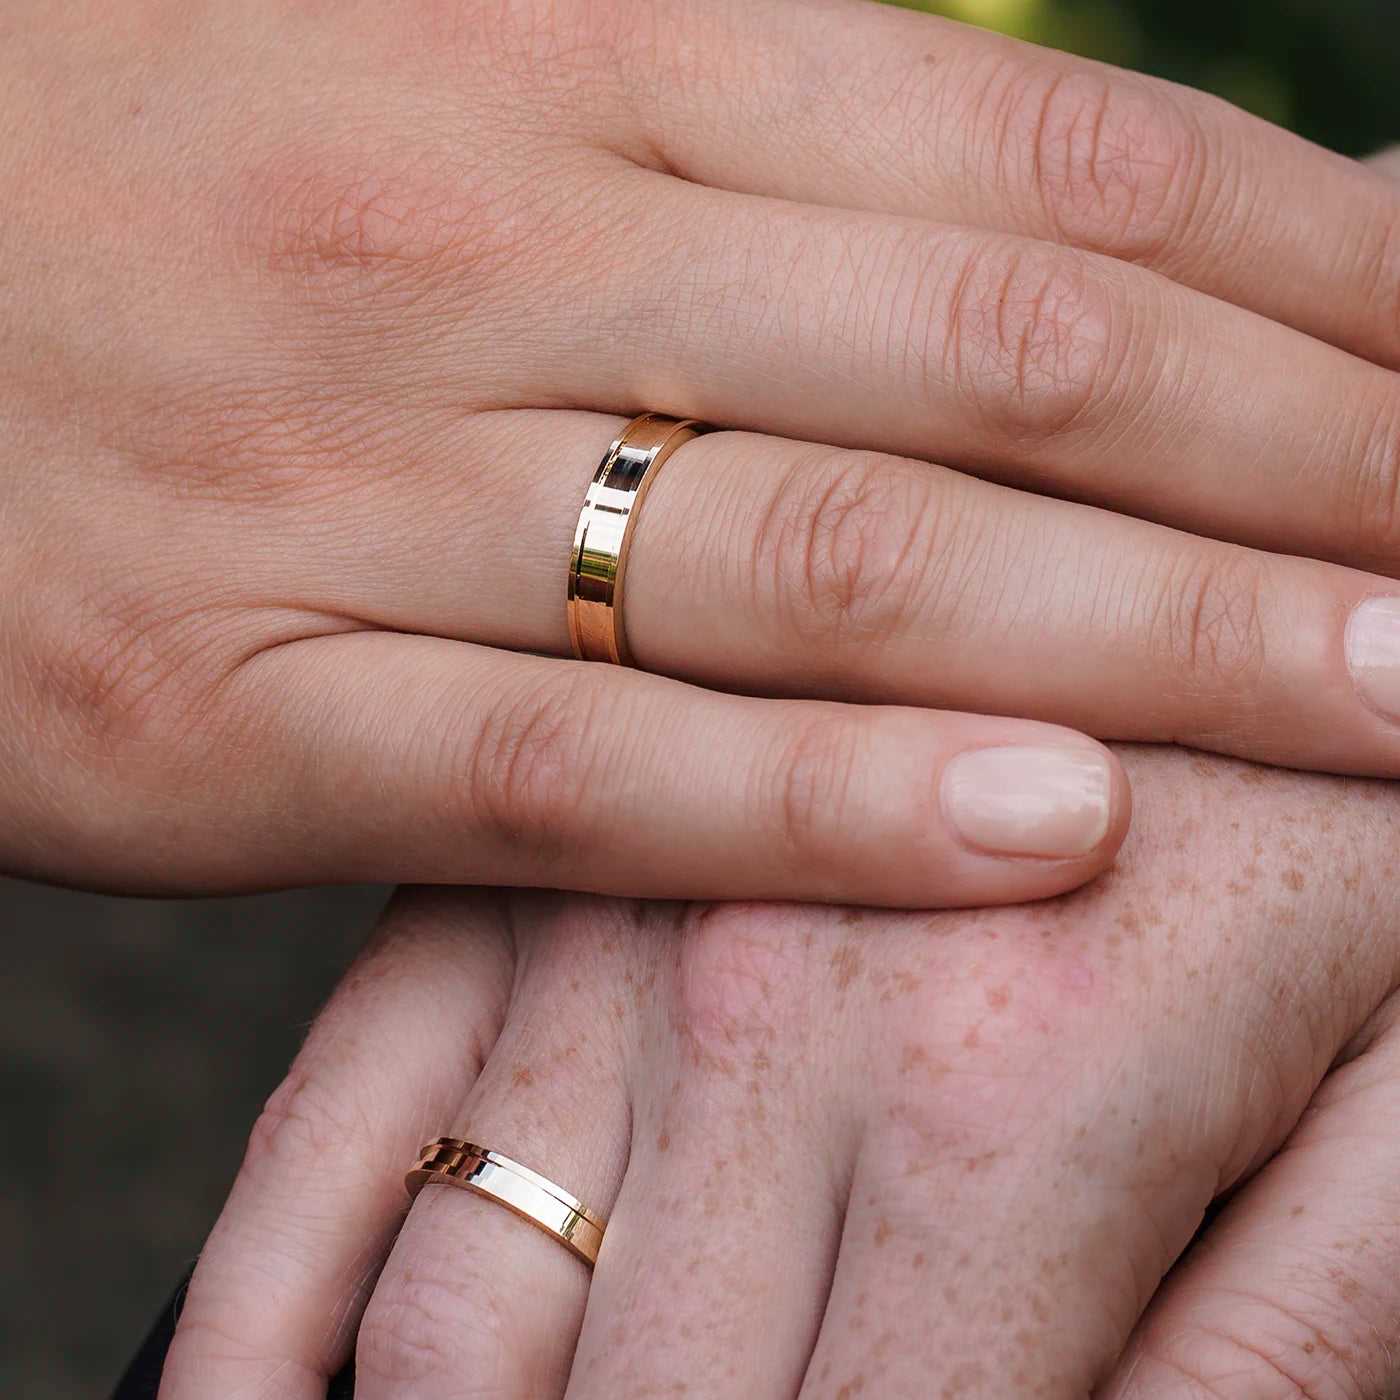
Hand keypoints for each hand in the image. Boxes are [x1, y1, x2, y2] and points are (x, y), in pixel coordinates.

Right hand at [9, 0, 1399, 899]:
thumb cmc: (160, 176)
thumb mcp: (446, 63)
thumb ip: (720, 117)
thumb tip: (1008, 192)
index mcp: (560, 60)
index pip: (1039, 168)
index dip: (1301, 267)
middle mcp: (495, 259)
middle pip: (1003, 367)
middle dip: (1299, 464)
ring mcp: (365, 501)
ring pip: (835, 574)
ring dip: (1151, 644)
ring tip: (1384, 703)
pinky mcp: (242, 713)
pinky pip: (588, 771)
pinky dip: (830, 806)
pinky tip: (1049, 833)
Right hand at [163, 747, 1399, 1396]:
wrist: (1214, 556)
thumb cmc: (1332, 807)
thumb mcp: (1397, 1091)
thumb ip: (1273, 1346)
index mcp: (996, 1115)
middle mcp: (756, 1026)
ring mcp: (606, 938)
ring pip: (440, 1318)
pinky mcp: (518, 877)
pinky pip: (331, 1120)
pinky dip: (270, 1293)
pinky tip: (260, 1396)